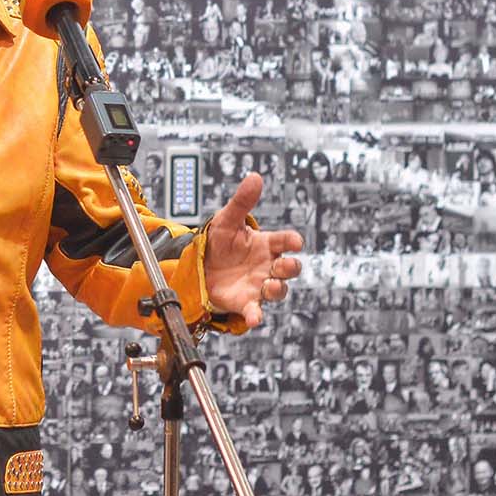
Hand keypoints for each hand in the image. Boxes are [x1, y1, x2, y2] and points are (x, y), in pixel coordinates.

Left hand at [204, 174, 305, 328]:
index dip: (291, 241)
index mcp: (266, 244)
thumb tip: (254, 177)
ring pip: (278, 290)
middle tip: (283, 265)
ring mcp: (258, 285)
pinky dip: (256, 315)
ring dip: (277, 289)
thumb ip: (241, 202)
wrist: (200, 266)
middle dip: (291, 268)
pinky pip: (255, 310)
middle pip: (289, 268)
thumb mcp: (226, 220)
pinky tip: (254, 319)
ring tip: (271, 286)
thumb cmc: (220, 243)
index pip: (285, 241)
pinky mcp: (245, 301)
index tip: (294, 242)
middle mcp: (267, 266)